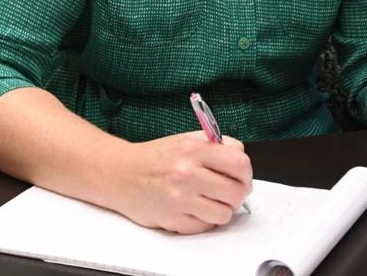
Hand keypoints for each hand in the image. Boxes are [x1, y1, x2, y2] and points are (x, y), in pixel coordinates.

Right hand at [111, 130, 252, 234]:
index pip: (239, 163)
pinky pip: (205, 227)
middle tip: (230, 191)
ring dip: (222, 209)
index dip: (246, 172)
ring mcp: (180, 199)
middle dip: (238, 193)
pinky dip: (204, 220)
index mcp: (194, 150)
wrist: (120, 174)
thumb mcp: (186, 139)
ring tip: (211, 200)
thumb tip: (241, 163)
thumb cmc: (154, 157)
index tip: (242, 176)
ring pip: (224, 214)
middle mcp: (188, 174)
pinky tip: (195, 208)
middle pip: (236, 192)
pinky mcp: (173, 220)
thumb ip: (216, 146)